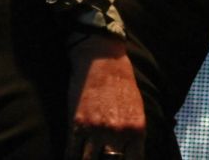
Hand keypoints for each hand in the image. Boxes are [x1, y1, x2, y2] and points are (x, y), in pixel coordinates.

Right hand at [65, 34, 145, 159]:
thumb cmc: (121, 82)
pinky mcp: (77, 124)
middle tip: (99, 158)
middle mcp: (118, 132)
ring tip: (87, 157)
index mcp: (137, 129)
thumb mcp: (137, 109)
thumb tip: (129, 155)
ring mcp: (97, 130)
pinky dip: (71, 158)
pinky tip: (73, 157)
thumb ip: (134, 134)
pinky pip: (71, 153)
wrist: (102, 58)